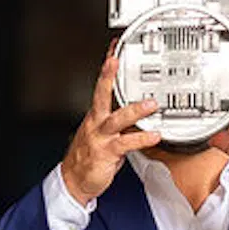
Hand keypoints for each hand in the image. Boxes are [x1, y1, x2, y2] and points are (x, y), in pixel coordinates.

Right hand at [61, 47, 163, 207]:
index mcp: (95, 115)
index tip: (114, 49)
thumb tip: (136, 110)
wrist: (74, 181)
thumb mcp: (102, 133)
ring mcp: (100, 137)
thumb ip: (119, 120)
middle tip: (116, 60)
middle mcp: (96, 123)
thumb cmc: (89, 157)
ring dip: (134, 111)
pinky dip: (141, 139)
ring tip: (151, 104)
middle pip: (100, 94)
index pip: (100, 86)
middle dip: (108, 76)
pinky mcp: (106, 153)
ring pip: (116, 119)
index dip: (107, 68)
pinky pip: (125, 144)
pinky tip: (154, 135)